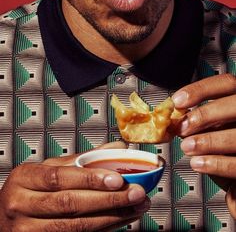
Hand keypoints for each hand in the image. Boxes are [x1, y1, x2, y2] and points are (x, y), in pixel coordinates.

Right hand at [0, 141, 149, 231]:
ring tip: (136, 207)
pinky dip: (103, 228)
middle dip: (109, 200)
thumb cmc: (31, 188)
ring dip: (112, 217)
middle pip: (70, 204)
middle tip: (136, 193)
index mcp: (25, 178)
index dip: (90, 179)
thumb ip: (83, 158)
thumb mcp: (50, 168)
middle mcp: (22, 205)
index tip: (118, 179)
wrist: (6, 216)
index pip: (60, 177)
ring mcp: (28, 231)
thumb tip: (117, 148)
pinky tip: (120, 219)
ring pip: (76, 226)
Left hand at [172, 74, 235, 217]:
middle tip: (182, 127)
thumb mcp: (215, 128)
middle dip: (204, 115)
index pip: (226, 83)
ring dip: (207, 141)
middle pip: (234, 105)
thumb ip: (200, 121)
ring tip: (187, 147)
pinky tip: (198, 163)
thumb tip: (176, 118)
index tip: (178, 101)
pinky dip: (216, 164)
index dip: (200, 90)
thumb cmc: (227, 145)